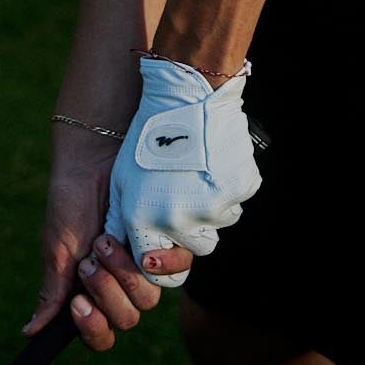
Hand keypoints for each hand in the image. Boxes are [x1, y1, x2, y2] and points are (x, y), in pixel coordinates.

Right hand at [24, 130, 191, 351]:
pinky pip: (177, 271)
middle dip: (105, 292)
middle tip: (90, 259)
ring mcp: (145, 266)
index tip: (78, 303)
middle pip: (126, 319)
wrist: (93, 159)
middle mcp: (121, 284)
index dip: (92, 329)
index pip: (101, 334)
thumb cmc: (72, 203)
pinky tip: (145, 251)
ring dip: (124, 274)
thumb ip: (53, 292)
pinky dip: (162, 265)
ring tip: (106, 240)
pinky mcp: (167, 244)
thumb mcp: (59, 249)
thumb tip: (29, 332)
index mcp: (93, 293)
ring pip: (148, 299)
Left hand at [105, 57, 260, 285]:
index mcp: (145, 219)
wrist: (186, 95)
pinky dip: (227, 184)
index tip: (158, 240)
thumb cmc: (148, 135)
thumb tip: (127, 249)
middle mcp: (180, 220)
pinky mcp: (240, 188)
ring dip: (210, 205)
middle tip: (184, 193)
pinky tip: (214, 161)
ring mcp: (214, 207)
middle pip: (194, 248)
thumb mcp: (124, 179)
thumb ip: (125, 220)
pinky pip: (235, 199)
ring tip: (197, 170)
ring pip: (218, 222)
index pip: (155, 268)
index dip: (158, 255)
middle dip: (189, 229)